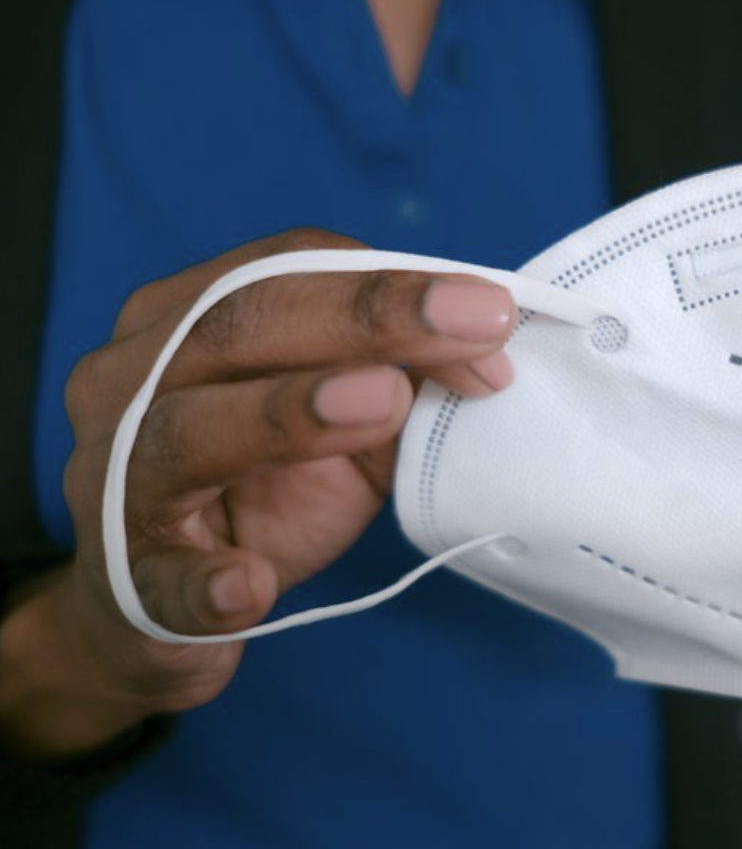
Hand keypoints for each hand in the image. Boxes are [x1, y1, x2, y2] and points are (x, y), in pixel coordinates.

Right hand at [0, 229, 514, 760]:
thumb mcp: (342, 422)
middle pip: (236, 326)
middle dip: (369, 319)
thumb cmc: (260, 492)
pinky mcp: (128, 582)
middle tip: (477, 325)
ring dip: (289, 415)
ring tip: (384, 401)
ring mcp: (115, 480)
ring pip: (188, 430)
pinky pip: (157, 580)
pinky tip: (249, 584)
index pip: (282, 269)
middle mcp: (129, 382)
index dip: (390, 284)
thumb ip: (400, 378)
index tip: (489, 311)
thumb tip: (484, 345)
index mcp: (181, 321)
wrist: (161, 609)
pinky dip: (204, 583)